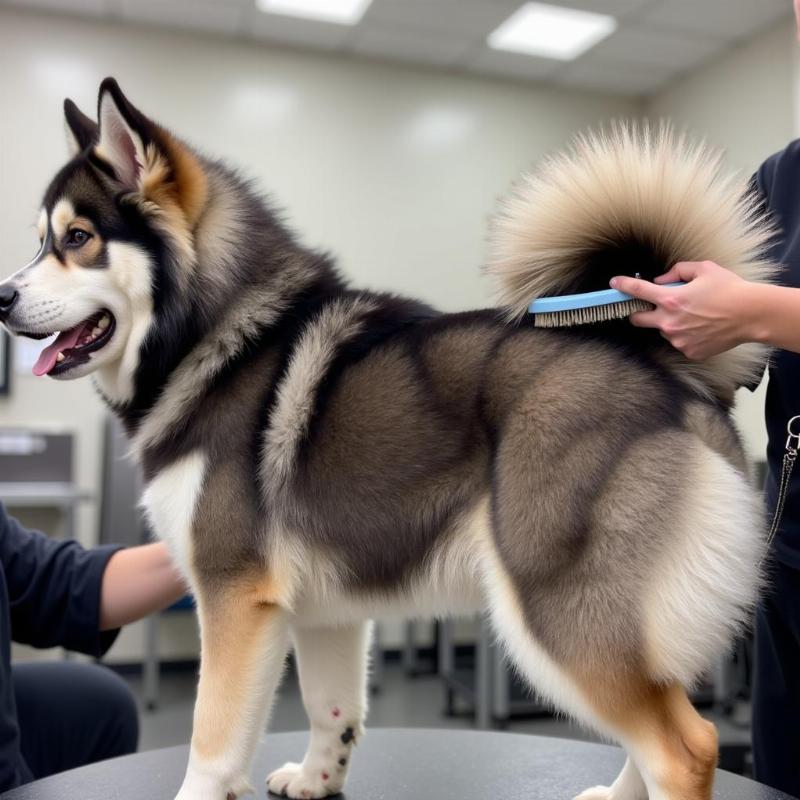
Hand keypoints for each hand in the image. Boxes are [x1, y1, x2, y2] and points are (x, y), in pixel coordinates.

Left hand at [609, 261, 753, 360]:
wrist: (752, 315)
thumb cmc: (729, 289)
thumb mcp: (704, 269)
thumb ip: (677, 271)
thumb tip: (661, 280)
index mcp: (670, 299)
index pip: (638, 291)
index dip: (622, 286)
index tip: (614, 284)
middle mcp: (669, 322)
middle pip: (637, 320)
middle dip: (638, 313)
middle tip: (650, 307)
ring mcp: (678, 339)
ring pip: (662, 331)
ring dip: (669, 323)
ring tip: (694, 316)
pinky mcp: (688, 351)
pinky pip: (679, 342)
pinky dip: (685, 335)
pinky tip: (702, 328)